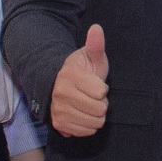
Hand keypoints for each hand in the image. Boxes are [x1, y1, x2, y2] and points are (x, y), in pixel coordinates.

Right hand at [51, 24, 109, 138]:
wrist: (60, 86)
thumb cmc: (82, 71)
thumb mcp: (91, 57)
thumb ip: (96, 45)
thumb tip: (97, 28)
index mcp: (69, 75)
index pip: (101, 92)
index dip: (103, 88)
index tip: (96, 84)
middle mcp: (60, 94)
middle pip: (99, 109)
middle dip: (102, 103)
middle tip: (93, 96)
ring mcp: (58, 110)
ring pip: (95, 122)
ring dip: (96, 115)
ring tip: (88, 104)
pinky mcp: (60, 124)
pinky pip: (86, 132)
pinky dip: (89, 125)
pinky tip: (83, 114)